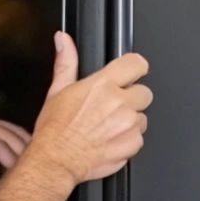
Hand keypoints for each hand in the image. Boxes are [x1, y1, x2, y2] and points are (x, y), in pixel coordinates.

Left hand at [0, 114, 31, 194]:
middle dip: (24, 149)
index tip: (24, 175)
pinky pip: (1, 128)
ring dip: (22, 141)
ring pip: (8, 128)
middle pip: (9, 134)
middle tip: (37, 166)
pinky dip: (13, 137)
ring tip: (35, 157)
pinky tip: (21, 147)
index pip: (0, 145)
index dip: (14, 160)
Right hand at [29, 33, 150, 184]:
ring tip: (107, 128)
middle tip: (111, 109)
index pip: (137, 64)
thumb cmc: (55, 129)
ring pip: (142, 117)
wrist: (56, 161)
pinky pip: (139, 139)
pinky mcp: (132, 144)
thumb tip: (63, 40)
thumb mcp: (58, 90)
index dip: (134, 68)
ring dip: (130, 122)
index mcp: (103, 85)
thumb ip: (66, 62)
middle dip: (131, 99)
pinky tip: (109, 141)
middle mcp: (119, 103)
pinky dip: (128, 141)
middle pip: (144, 92)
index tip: (130, 74)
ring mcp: (128, 125)